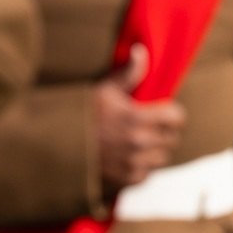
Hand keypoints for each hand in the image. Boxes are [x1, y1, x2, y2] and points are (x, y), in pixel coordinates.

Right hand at [94, 44, 184, 197]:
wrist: (56, 149)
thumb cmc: (80, 116)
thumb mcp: (102, 90)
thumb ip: (128, 74)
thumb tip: (140, 50)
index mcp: (136, 118)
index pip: (176, 118)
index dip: (171, 113)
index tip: (162, 111)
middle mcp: (138, 144)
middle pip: (171, 139)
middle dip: (164, 131)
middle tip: (149, 126)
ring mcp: (133, 164)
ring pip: (161, 158)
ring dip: (154, 151)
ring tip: (137, 142)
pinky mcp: (125, 182)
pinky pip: (146, 174)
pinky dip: (141, 167)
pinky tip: (126, 158)